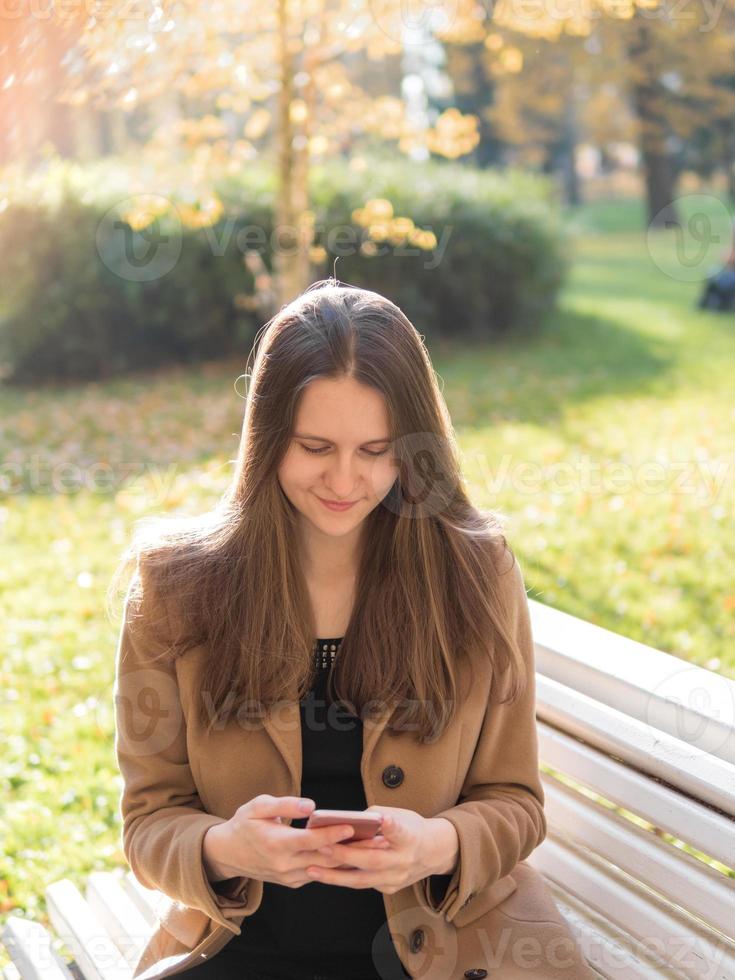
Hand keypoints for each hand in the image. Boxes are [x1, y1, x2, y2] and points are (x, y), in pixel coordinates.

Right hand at [203, 794, 384, 888]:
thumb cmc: (245, 824)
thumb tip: (310, 805)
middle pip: (323, 857)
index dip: (331, 834)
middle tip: (373, 838)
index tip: (351, 826)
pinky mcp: (292, 882)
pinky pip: (317, 873)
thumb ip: (285, 804)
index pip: (310, 840)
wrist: (228, 853)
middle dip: (349, 848)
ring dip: (347, 858)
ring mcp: (289, 876)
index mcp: (276, 843)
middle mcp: (284, 864)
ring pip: (324, 868)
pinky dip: (335, 865)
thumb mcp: (258, 806)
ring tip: (370, 846)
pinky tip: (353, 853)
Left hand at [303, 805, 457, 894]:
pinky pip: (363, 884)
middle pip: (373, 860)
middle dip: (346, 856)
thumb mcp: (400, 814)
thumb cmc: (410, 828)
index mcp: (410, 837)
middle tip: (322, 848)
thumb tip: (346, 821)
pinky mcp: (389, 889)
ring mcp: (397, 878)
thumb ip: (375, 817)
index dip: (392, 827)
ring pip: (363, 880)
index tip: (384, 820)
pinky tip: (324, 874)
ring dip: (335, 876)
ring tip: (312, 869)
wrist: (433, 852)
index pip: (401, 832)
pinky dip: (343, 879)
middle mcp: (404, 860)